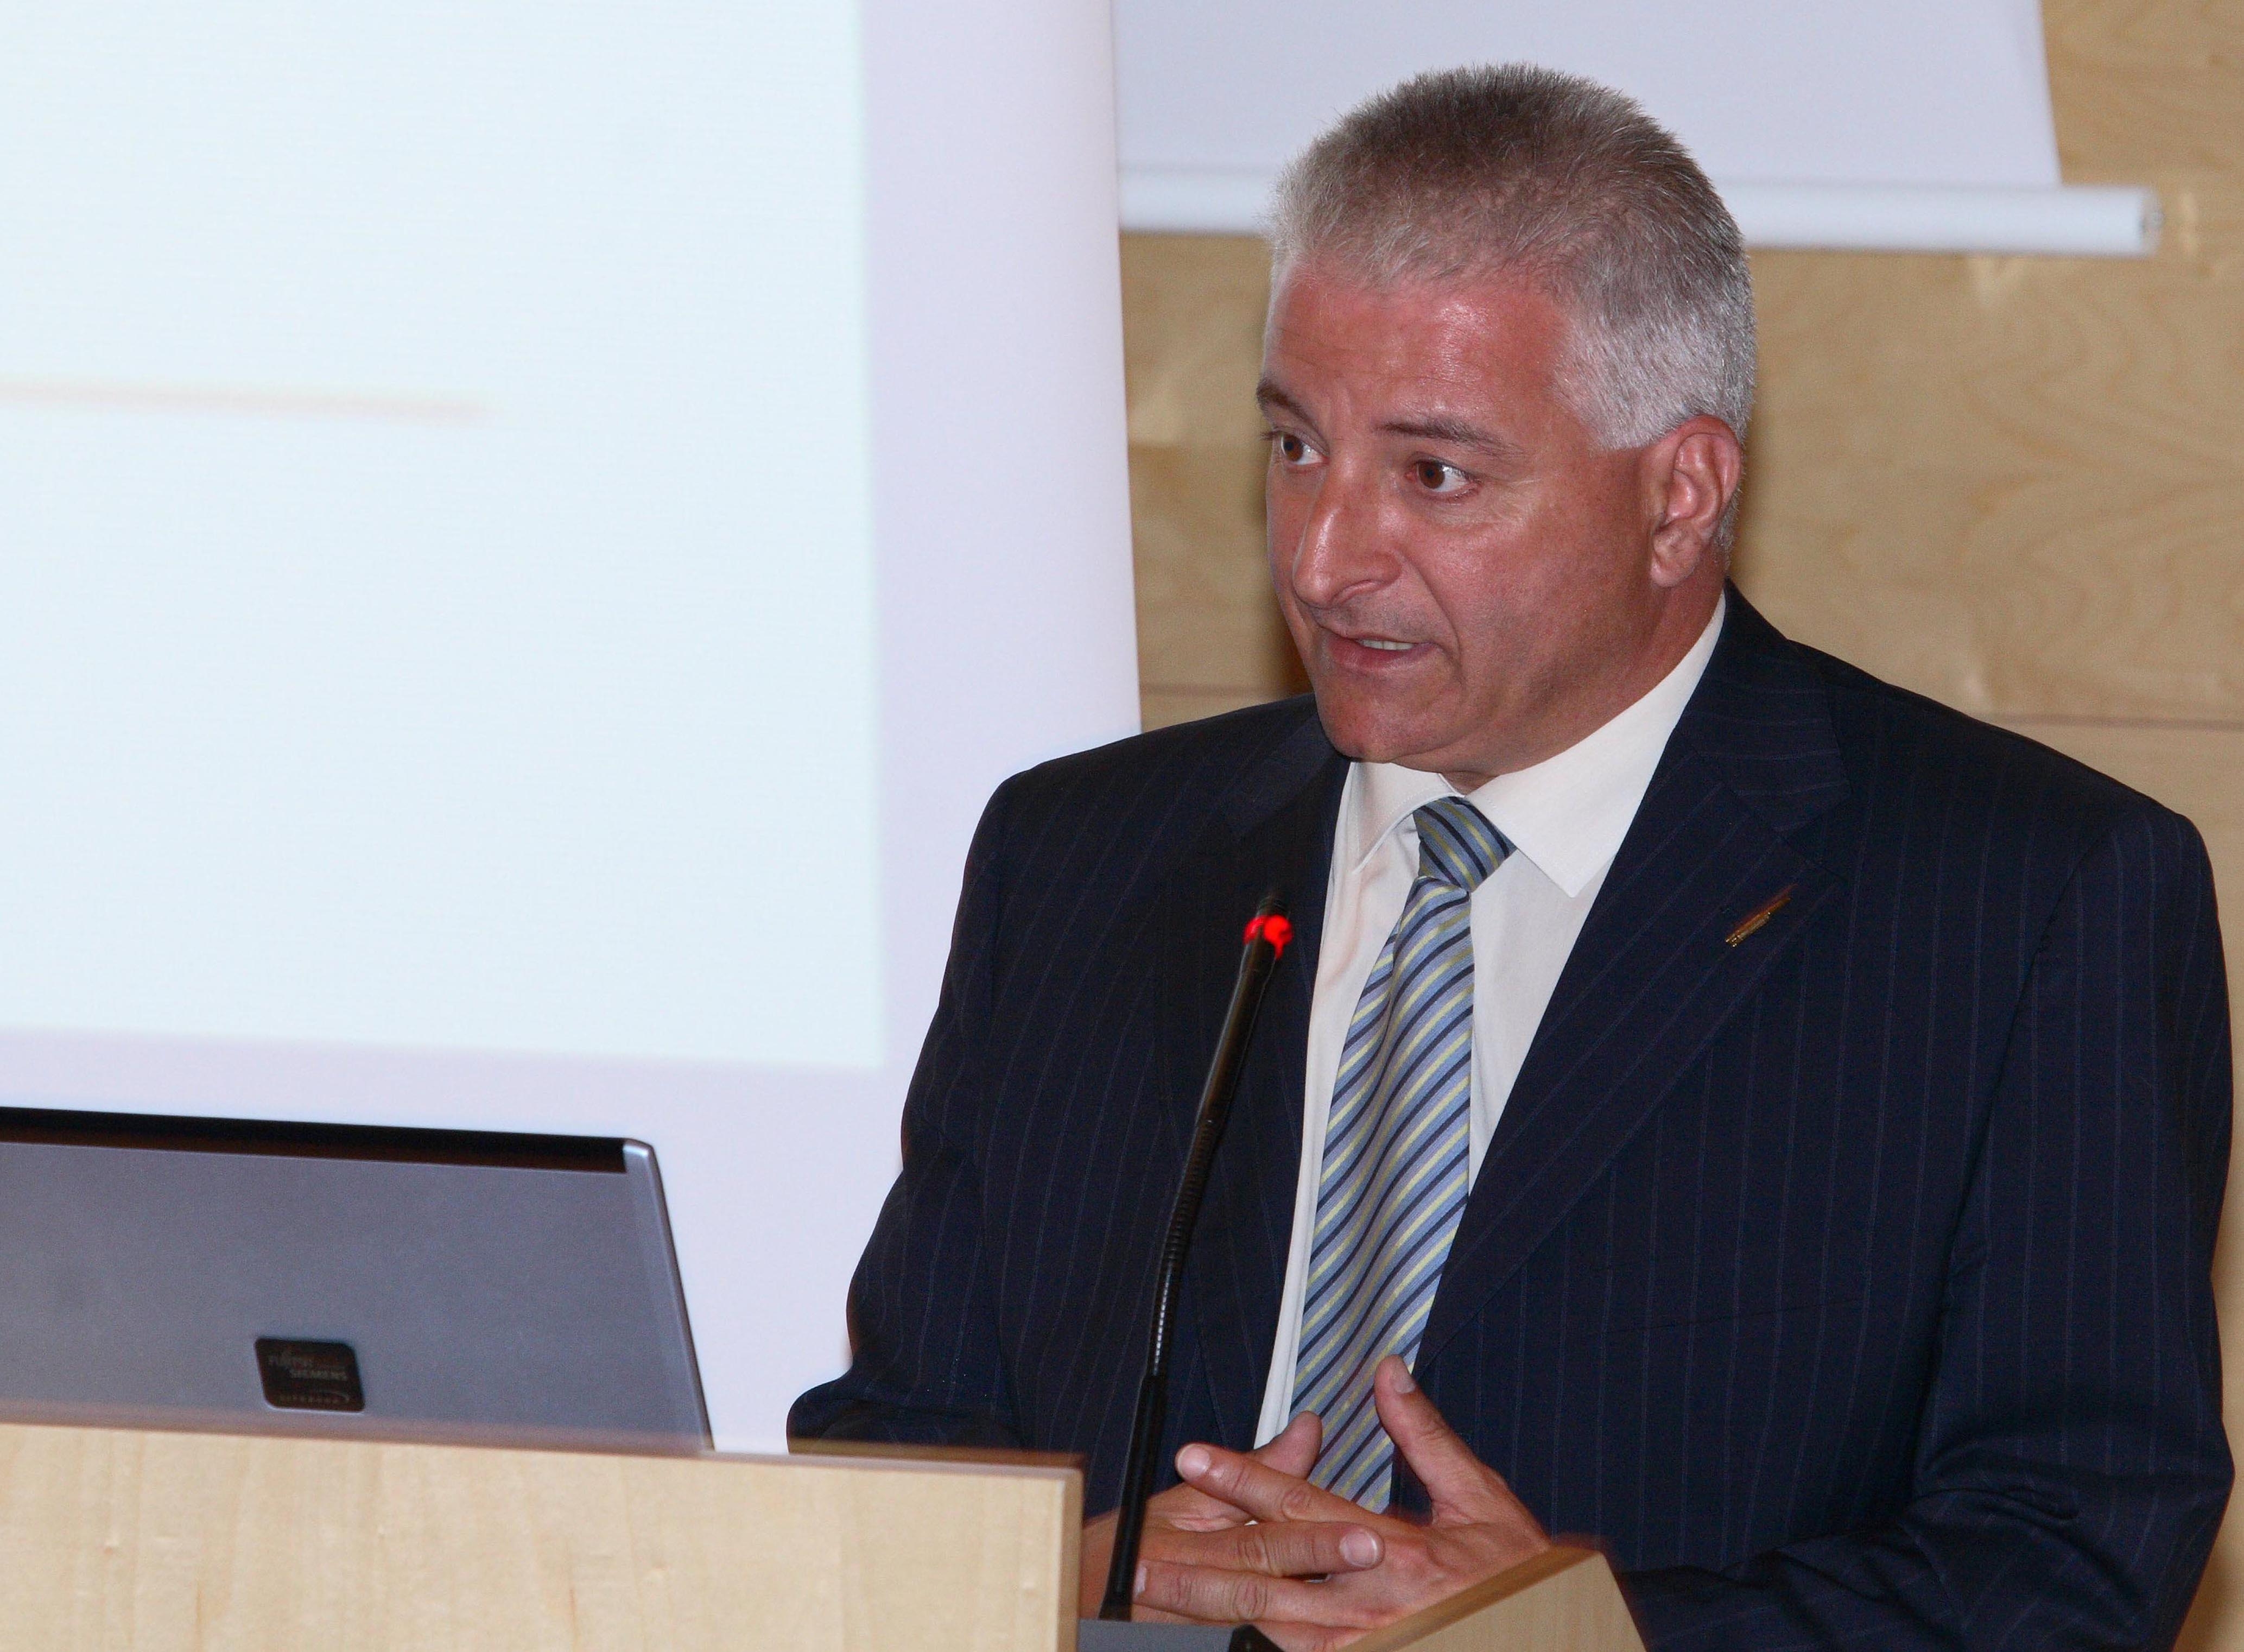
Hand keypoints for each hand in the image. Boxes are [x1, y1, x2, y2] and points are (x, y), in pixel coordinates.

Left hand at [1138, 1357, 1550, 1649]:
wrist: (1550, 1638)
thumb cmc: (1519, 1577)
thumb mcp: (1479, 1497)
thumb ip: (1424, 1436)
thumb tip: (1387, 1374)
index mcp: (1395, 1548)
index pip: (1300, 1505)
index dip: (1243, 1478)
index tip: (1194, 1457)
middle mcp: (1370, 1603)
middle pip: (1266, 1579)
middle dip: (1196, 1567)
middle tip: (1138, 1554)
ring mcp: (1363, 1648)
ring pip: (1270, 1629)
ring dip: (1209, 1614)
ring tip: (1155, 1603)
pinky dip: (1253, 1647)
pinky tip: (1213, 1639)